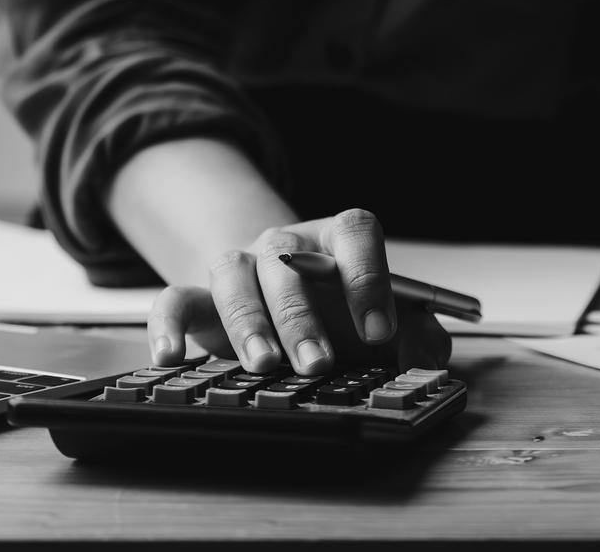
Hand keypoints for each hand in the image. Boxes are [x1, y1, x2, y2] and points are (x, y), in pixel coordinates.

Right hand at [145, 209, 451, 373]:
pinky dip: (169, 325)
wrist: (285, 293)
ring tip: (264, 365)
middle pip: (291, 264)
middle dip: (304, 316)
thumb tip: (431, 356)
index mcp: (338, 238)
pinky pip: (175, 298)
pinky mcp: (201, 296)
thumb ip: (418, 333)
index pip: (356, 234)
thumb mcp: (385, 317)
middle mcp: (287, 245)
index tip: (381, 330)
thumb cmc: (342, 307)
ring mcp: (241, 264)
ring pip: (234, 275)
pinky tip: (171, 356)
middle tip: (319, 362)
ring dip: (250, 322)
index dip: (369, 278)